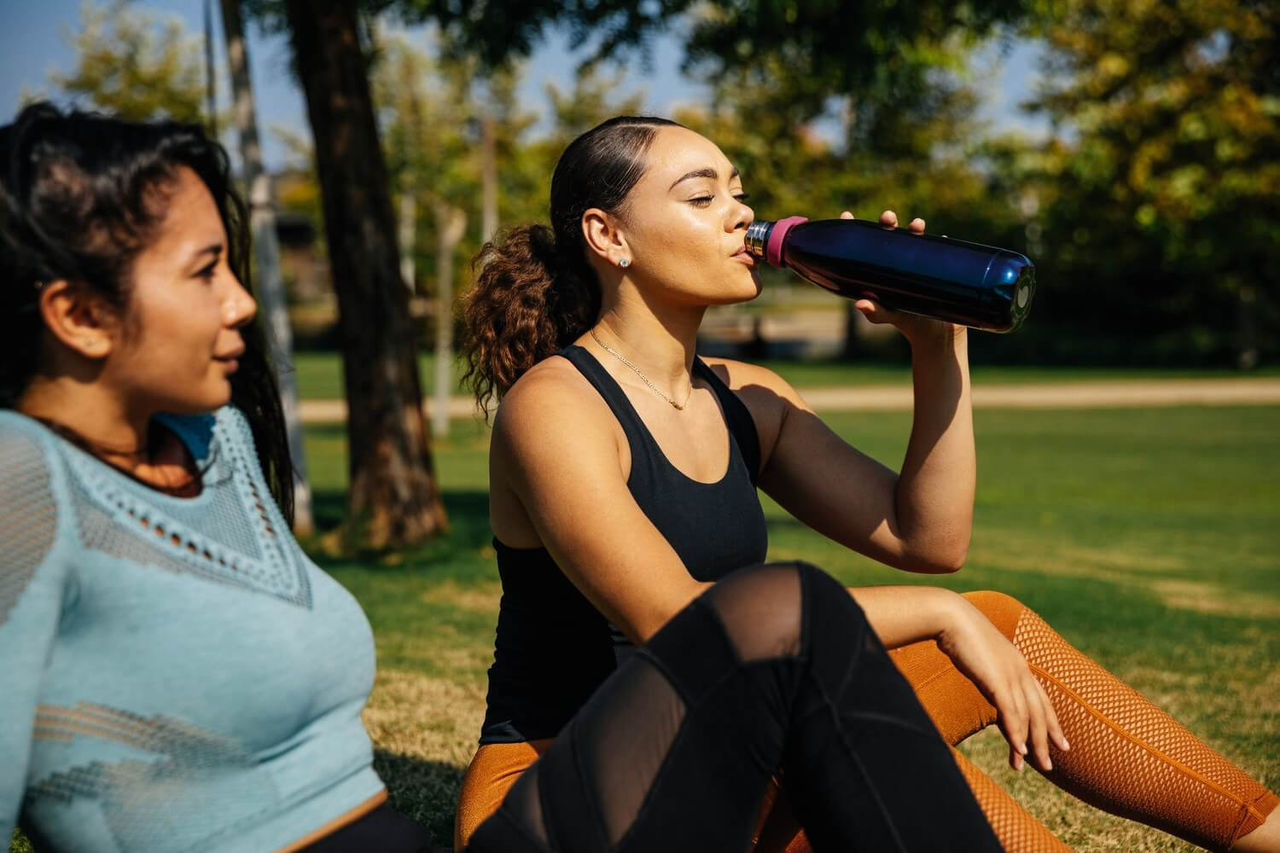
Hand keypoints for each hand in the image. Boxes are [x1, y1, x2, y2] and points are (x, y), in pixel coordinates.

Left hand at [839, 209, 959, 346]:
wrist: (938, 332)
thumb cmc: (907, 322)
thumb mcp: (890, 315)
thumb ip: (876, 311)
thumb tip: (860, 304)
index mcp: (879, 269)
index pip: (864, 245)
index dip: (854, 229)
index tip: (846, 215)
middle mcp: (897, 260)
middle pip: (889, 235)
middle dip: (887, 222)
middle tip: (888, 217)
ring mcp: (917, 261)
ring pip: (914, 238)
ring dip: (915, 227)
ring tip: (917, 225)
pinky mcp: (936, 265)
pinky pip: (937, 249)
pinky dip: (939, 242)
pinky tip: (941, 237)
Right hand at [934, 596, 1070, 772]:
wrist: (951, 617)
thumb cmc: (959, 633)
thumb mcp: (979, 654)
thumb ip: (987, 670)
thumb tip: (985, 679)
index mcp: (1018, 664)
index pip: (1041, 699)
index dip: (1051, 722)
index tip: (1060, 742)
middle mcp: (1020, 670)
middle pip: (1039, 712)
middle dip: (1046, 739)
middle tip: (1050, 765)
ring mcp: (1011, 675)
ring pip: (1027, 717)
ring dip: (1030, 744)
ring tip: (1029, 766)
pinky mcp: (997, 680)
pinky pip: (1011, 712)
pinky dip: (1016, 734)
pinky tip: (1020, 750)